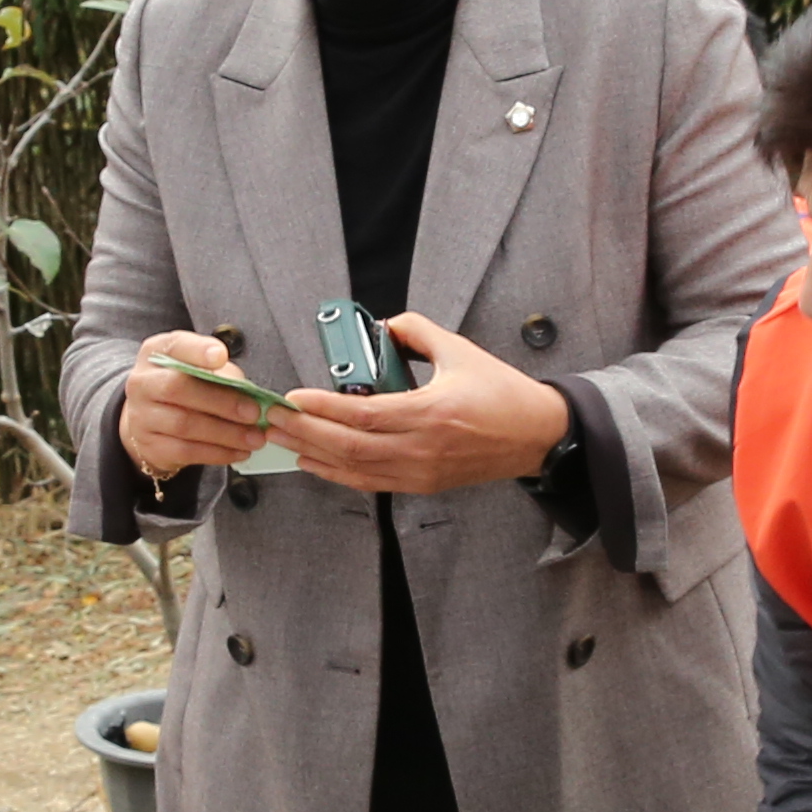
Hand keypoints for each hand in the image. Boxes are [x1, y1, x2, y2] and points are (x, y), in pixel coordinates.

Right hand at [117, 330, 275, 481]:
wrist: (150, 421)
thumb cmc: (184, 387)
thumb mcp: (197, 369)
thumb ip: (220, 372)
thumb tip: (247, 390)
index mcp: (157, 353)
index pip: (175, 346)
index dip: (198, 351)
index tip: (221, 356)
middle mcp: (142, 382)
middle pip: (178, 388)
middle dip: (221, 401)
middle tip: (253, 412)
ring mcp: (142, 417)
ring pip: (184, 425)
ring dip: (226, 433)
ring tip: (254, 438)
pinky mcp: (151, 446)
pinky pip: (186, 452)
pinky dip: (217, 453)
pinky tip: (239, 452)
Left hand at [265, 312, 571, 498]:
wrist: (536, 435)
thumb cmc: (503, 394)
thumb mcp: (460, 349)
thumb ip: (416, 331)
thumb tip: (382, 327)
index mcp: (431, 412)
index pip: (363, 414)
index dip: (323, 408)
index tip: (294, 397)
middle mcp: (423, 448)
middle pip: (349, 446)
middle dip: (305, 433)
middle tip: (274, 420)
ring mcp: (422, 471)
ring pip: (356, 469)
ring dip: (315, 455)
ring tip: (283, 440)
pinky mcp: (423, 483)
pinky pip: (371, 482)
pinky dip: (338, 473)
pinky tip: (315, 462)